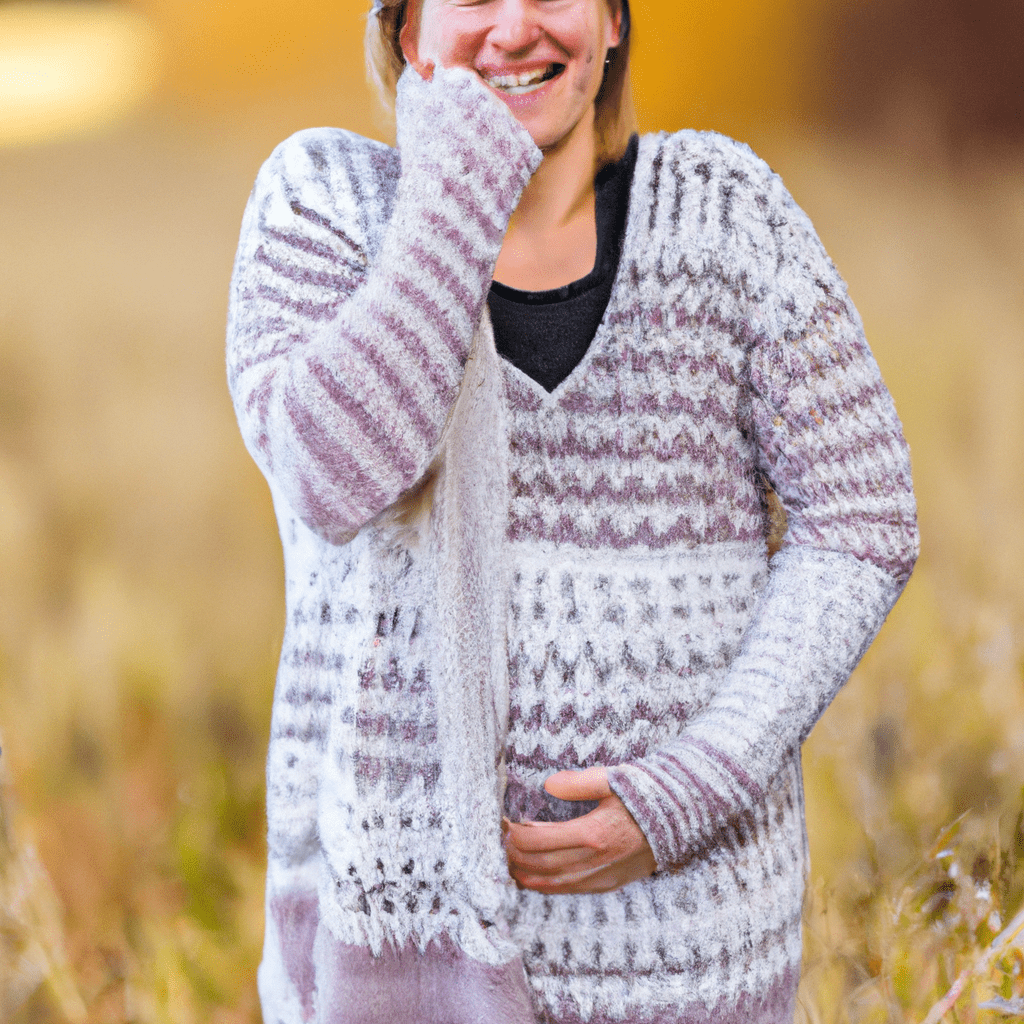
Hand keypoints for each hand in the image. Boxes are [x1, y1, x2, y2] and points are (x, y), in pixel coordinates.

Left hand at [502, 766, 657, 894]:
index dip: (514, 835)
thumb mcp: (613, 779)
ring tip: (508, 861)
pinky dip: (545, 885)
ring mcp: (602, 877)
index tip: (503, 824)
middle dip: (513, 857)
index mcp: (594, 833)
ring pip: (551, 885)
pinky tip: (533, 875)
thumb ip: (578, 783)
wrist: (682, 818)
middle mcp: (595, 861)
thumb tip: (548, 784)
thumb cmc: (646, 794)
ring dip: (525, 875)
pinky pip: (568, 891)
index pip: (538, 841)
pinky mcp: (608, 884)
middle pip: (539, 867)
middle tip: (498, 843)